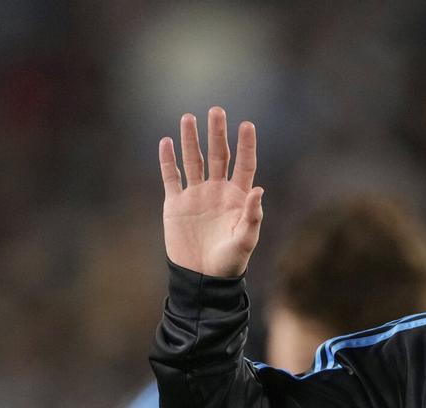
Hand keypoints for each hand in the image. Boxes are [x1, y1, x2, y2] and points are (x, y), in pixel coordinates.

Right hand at [159, 106, 263, 277]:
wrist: (202, 278)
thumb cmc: (229, 262)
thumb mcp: (245, 241)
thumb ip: (252, 216)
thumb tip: (259, 190)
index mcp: (237, 197)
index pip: (244, 165)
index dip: (246, 145)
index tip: (246, 124)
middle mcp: (217, 191)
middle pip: (218, 155)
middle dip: (217, 133)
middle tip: (216, 110)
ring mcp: (196, 196)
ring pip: (194, 161)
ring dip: (191, 140)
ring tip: (189, 117)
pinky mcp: (175, 204)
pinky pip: (171, 177)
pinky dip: (168, 160)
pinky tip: (166, 142)